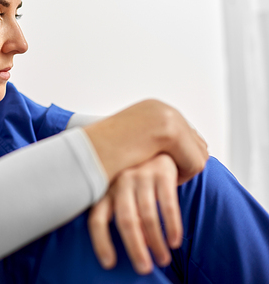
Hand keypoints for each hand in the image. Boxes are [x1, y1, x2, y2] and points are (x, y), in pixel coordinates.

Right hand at [83, 99, 207, 182]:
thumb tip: (169, 155)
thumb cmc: (101, 155)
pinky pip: (194, 164)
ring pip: (198, 155)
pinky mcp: (171, 133)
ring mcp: (168, 118)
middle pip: (197, 143)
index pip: (186, 135)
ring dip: (182, 170)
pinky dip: (181, 176)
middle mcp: (163, 109)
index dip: (178, 157)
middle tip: (164, 177)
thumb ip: (150, 142)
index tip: (164, 170)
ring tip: (158, 177)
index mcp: (153, 109)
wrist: (88, 153)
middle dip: (185, 163)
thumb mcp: (130, 142)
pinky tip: (158, 177)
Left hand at [88, 154, 181, 274]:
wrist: (155, 142)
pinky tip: (175, 240)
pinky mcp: (162, 171)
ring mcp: (141, 175)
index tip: (109, 263)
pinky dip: (172, 225)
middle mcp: (120, 181)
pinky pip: (168, 203)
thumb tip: (126, 248)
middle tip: (144, 268)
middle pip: (126, 220)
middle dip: (135, 248)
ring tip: (163, 259)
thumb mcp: (119, 191)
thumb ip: (118, 213)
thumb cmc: (134, 176)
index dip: (101, 242)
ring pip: (147, 215)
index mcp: (105, 189)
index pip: (96, 219)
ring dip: (156, 242)